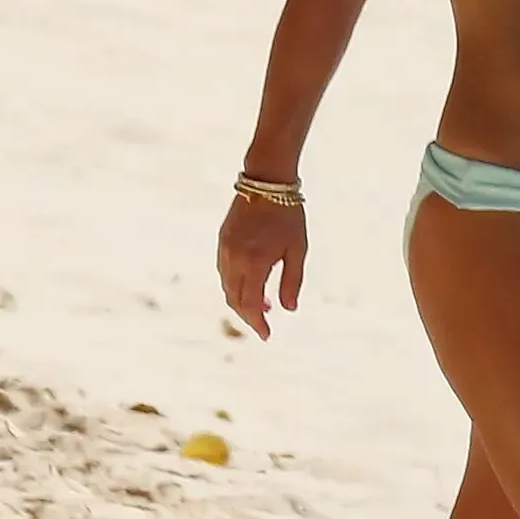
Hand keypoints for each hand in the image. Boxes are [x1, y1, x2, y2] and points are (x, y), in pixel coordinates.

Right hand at [217, 194, 306, 340]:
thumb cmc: (288, 216)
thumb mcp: (297, 250)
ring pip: (227, 287)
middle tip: (265, 324)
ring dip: (241, 300)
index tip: (267, 335)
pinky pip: (224, 272)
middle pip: (234, 300)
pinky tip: (252, 284)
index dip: (258, 323)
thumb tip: (289, 309)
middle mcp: (234, 259)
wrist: (266, 182)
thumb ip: (292, 281)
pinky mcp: (222, 241)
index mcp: (254, 263)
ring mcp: (224, 250)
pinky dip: (235, 285)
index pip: (250, 305)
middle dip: (248, 316)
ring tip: (264, 305)